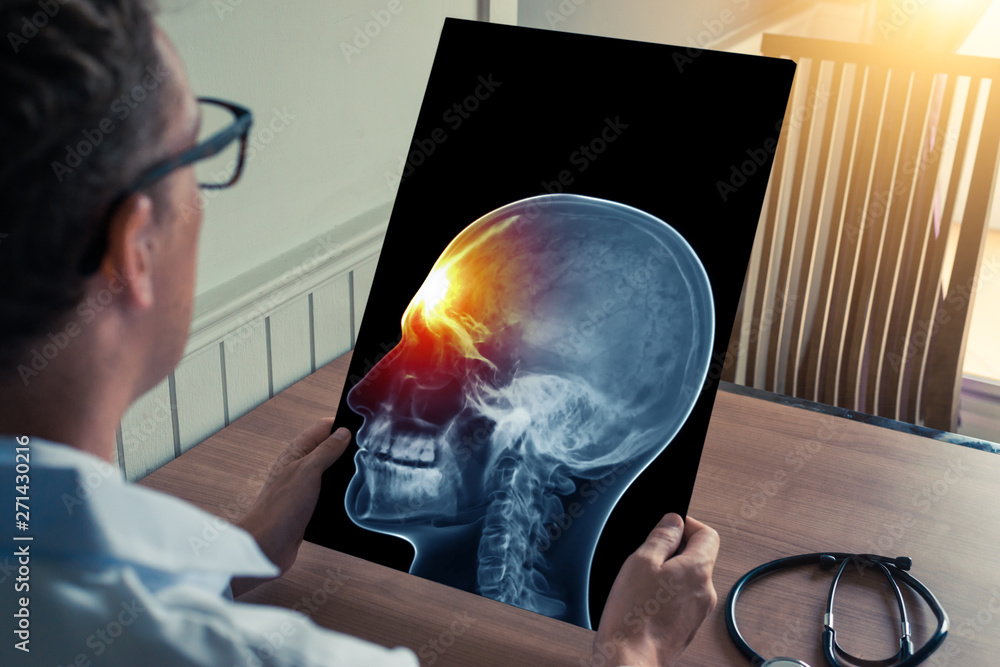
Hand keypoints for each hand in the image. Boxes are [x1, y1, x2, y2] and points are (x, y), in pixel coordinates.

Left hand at [232, 419, 350, 595]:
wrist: (268, 545)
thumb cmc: (279, 508)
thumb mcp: (308, 471)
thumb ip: (326, 451)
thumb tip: (343, 433)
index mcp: (296, 453)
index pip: (321, 429)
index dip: (340, 424)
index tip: (360, 425)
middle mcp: (299, 468)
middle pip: (326, 449)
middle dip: (345, 448)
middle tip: (366, 448)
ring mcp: (303, 487)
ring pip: (328, 472)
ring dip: (341, 472)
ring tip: (361, 470)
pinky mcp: (308, 506)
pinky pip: (327, 492)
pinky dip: (338, 492)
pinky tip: (349, 496)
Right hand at [592, 513, 719, 666]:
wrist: (629, 659)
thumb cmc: (633, 616)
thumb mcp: (641, 561)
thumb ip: (662, 537)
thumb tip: (674, 521)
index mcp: (698, 570)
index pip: (708, 534)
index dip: (686, 525)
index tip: (667, 528)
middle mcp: (706, 591)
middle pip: (699, 556)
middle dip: (674, 550)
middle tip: (647, 556)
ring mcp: (699, 612)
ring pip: (689, 579)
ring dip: (669, 574)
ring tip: (642, 582)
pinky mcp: (688, 627)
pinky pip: (683, 600)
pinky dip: (667, 594)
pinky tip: (645, 601)